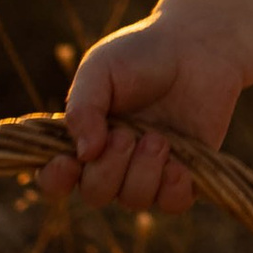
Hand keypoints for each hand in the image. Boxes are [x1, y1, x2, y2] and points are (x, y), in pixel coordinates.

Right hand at [41, 0, 247, 214]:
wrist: (196, 48)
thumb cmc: (141, 56)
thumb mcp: (100, 70)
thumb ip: (83, 109)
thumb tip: (84, 154)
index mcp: (83, 139)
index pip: (56, 179)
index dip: (56, 179)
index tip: (68, 161)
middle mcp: (112, 163)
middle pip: (95, 194)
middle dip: (108, 169)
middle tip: (126, 134)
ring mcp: (149, 173)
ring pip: (134, 200)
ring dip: (143, 172)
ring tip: (158, 138)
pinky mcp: (185, 176)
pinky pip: (173, 204)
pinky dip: (172, 188)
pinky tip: (178, 164)